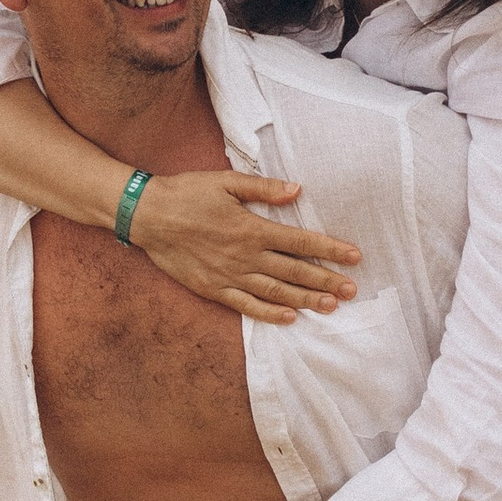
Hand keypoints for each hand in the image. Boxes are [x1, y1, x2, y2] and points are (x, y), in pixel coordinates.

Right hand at [126, 173, 359, 326]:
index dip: (330, 250)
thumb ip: (263, 188)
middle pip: (294, 271)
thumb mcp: (226, 181)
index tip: (354, 257)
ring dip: (305, 299)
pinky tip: (289, 318)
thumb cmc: (188, 193)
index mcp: (252, 228)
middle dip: (326, 280)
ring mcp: (229, 275)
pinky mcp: (213, 289)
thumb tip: (297, 191)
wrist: (147, 216)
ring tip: (331, 306)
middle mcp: (245, 256)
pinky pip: (246, 305)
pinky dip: (269, 313)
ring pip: (275, 291)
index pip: (300, 241)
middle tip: (352, 290)